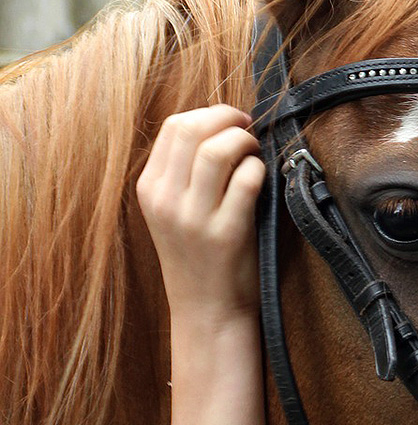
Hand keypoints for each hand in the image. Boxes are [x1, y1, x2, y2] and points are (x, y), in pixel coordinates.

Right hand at [137, 105, 264, 327]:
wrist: (207, 309)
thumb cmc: (199, 255)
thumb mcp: (174, 211)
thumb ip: (185, 172)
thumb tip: (220, 126)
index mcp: (150, 188)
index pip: (173, 127)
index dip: (209, 114)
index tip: (232, 122)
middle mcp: (165, 200)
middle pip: (192, 129)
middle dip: (227, 119)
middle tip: (248, 129)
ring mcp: (193, 217)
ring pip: (218, 150)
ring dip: (245, 141)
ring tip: (255, 153)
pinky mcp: (226, 233)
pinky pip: (246, 180)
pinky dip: (259, 169)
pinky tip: (261, 178)